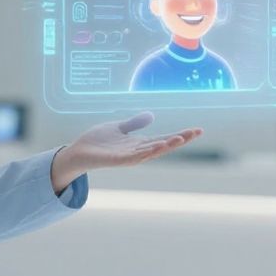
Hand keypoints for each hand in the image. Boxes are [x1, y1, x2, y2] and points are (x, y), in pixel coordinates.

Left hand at [50, 112, 201, 192]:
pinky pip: (136, 157)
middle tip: (196, 132)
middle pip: (164, 144)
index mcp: (140, 143)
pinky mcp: (119, 160)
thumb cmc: (97, 141)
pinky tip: (159, 145)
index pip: (165, 138)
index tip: (197, 130)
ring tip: (181, 138)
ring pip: (153, 151)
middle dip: (180, 139)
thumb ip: (134, 123)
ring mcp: (130, 157)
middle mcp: (138, 151)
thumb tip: (151, 115)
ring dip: (167, 145)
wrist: (78, 151)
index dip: (181, 134)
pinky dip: (148, 152)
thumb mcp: (119, 127)